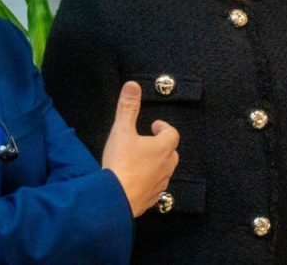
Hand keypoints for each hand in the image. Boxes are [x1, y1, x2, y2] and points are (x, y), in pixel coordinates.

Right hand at [101, 81, 179, 215]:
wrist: (114, 199)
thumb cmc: (121, 163)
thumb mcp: (122, 130)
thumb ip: (128, 107)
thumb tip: (133, 85)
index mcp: (163, 148)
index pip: (172, 133)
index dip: (164, 128)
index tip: (153, 125)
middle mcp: (166, 166)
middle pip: (171, 152)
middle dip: (162, 145)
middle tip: (147, 142)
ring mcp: (160, 184)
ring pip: (164, 171)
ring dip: (156, 164)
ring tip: (140, 161)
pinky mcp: (151, 200)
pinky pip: (155, 188)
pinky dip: (149, 182)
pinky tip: (135, 180)